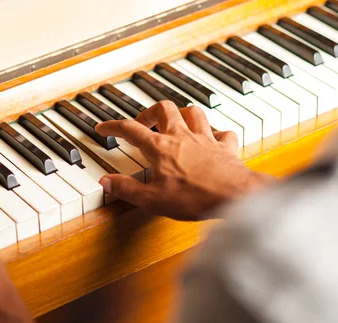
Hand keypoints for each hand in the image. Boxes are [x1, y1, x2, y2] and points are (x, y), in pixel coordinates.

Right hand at [96, 101, 272, 219]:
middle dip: (149, 112)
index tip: (104, 127)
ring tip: (175, 121)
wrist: (233, 195)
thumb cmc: (195, 197)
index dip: (113, 127)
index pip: (130, 130)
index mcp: (160, 148)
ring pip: (192, 112)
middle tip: (143, 122)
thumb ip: (127, 189)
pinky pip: (222, 132)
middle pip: (163, 109)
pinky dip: (216, 132)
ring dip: (181, 114)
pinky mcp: (225, 147)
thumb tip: (106, 182)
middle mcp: (182, 136)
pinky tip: (213, 138)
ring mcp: (205, 139)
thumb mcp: (152, 199)